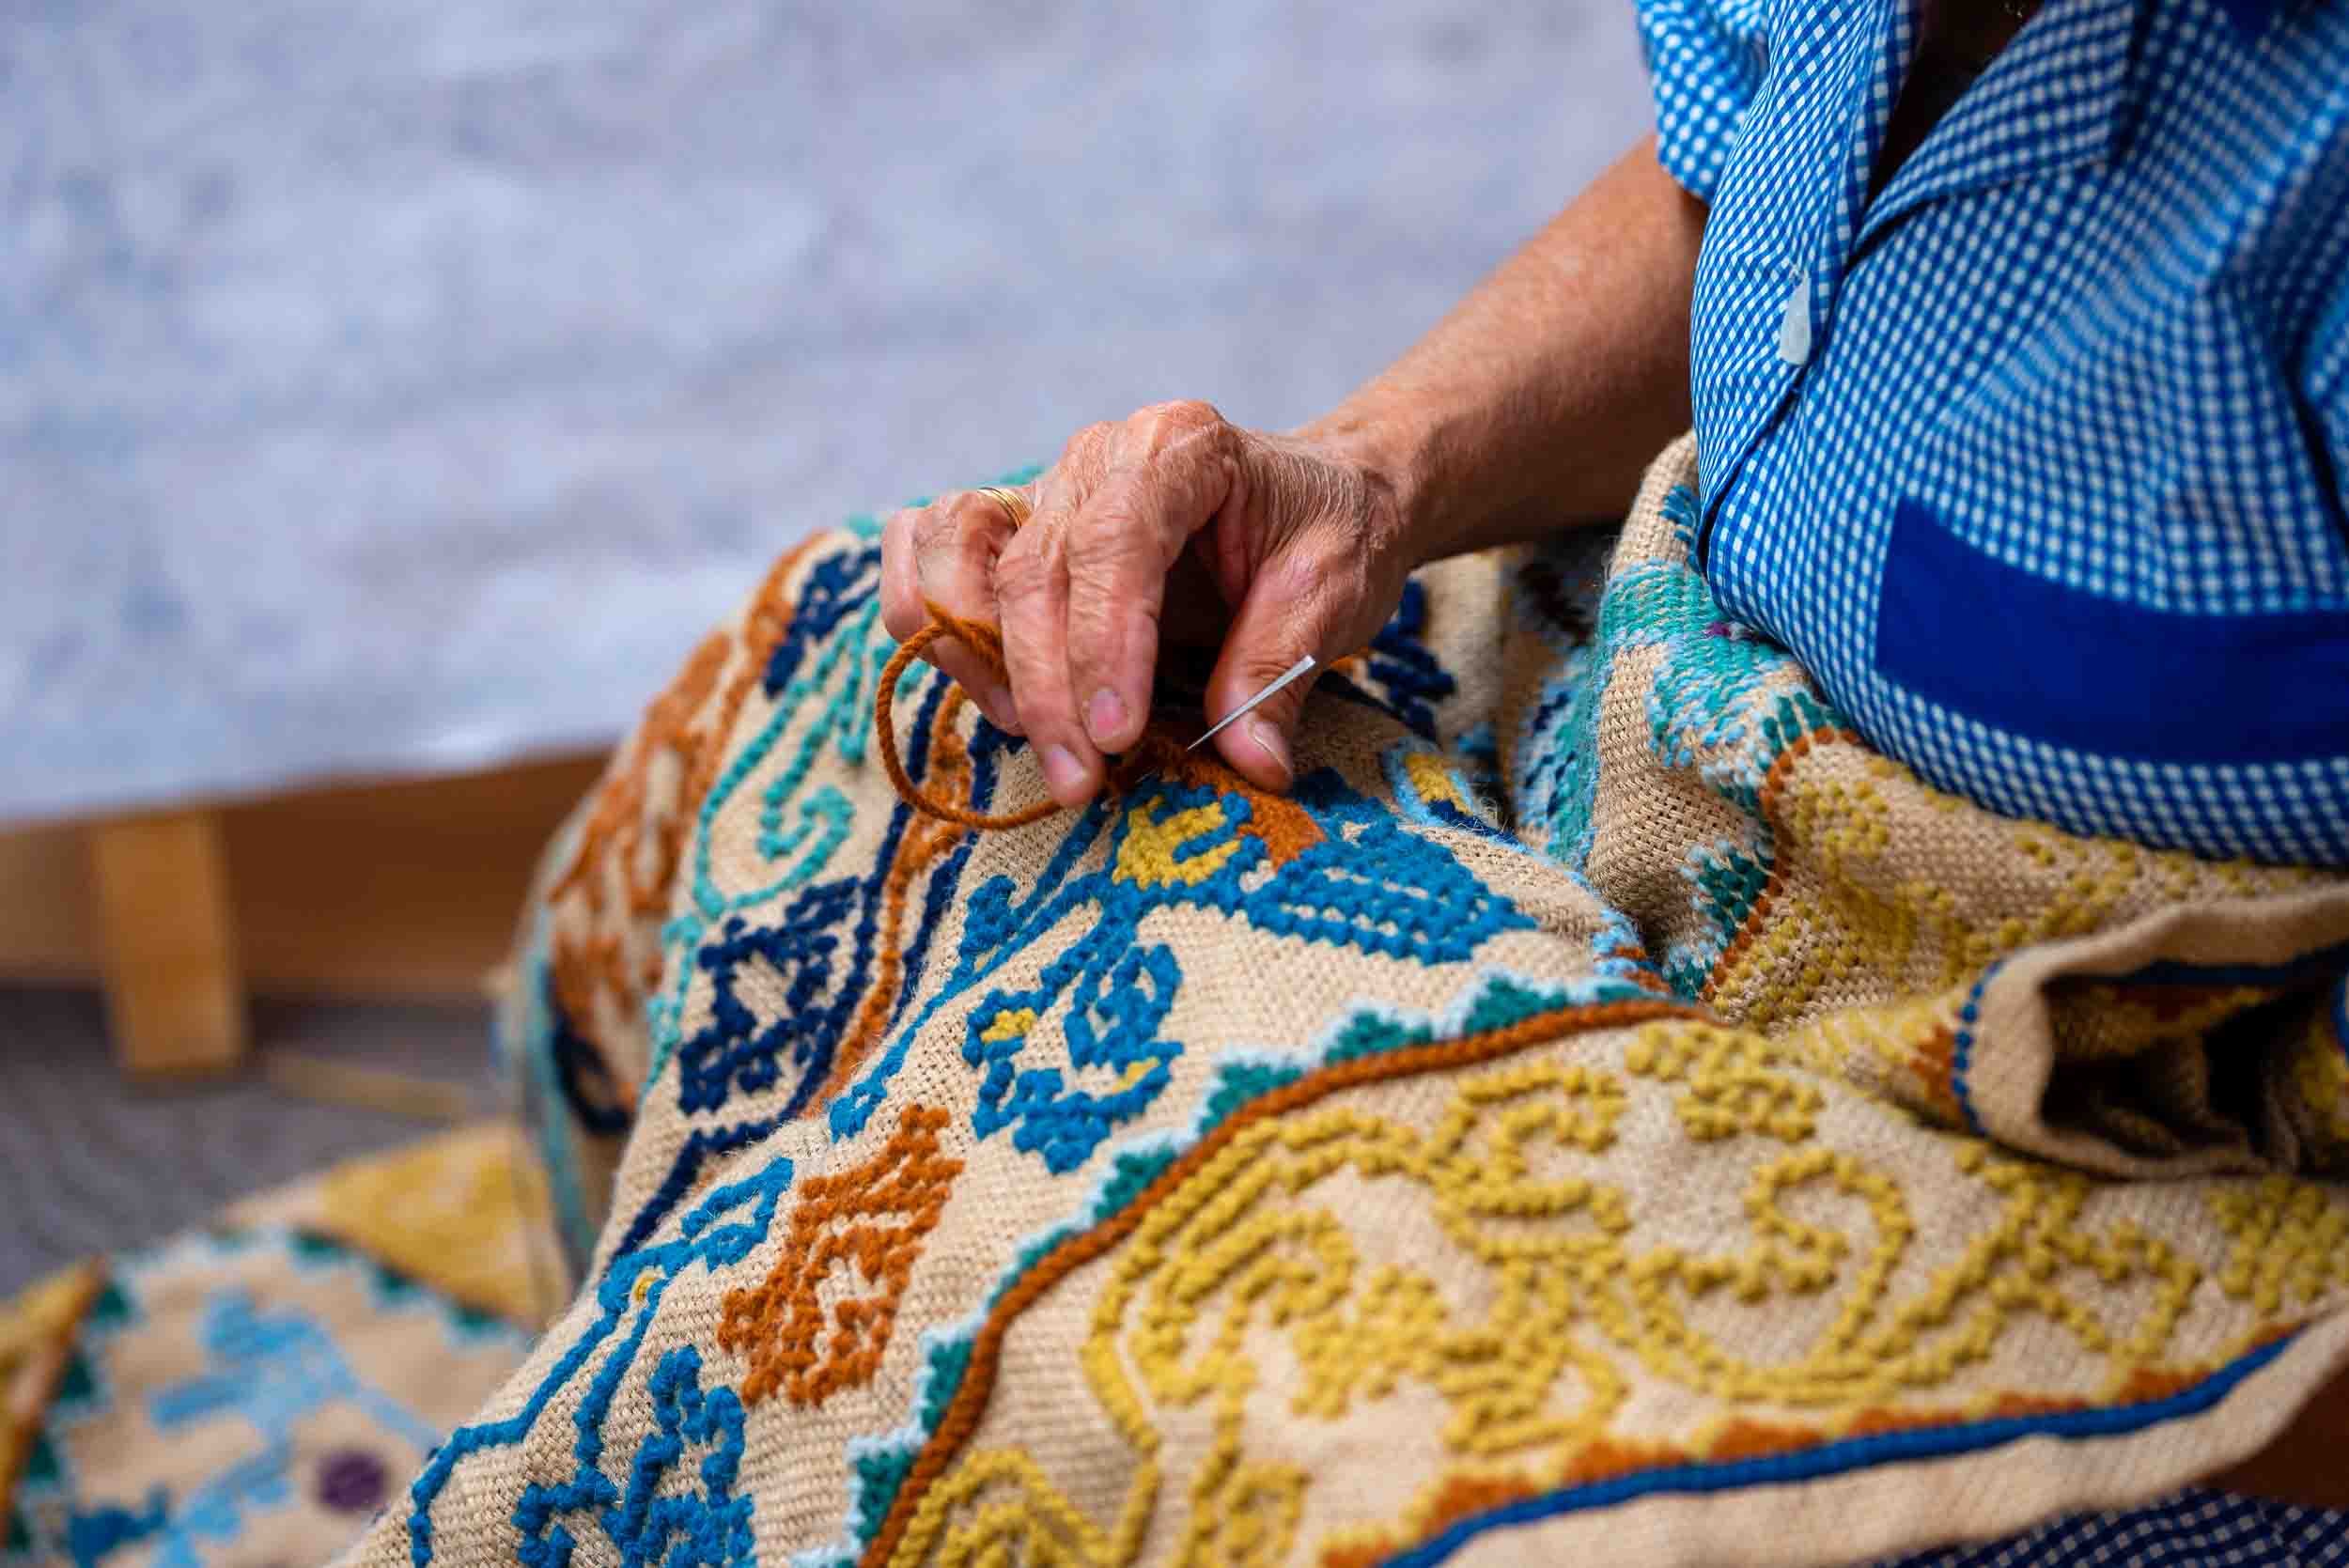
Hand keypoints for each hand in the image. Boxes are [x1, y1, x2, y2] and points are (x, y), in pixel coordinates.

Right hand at [879, 400, 1413, 806]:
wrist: (1323, 497)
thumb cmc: (1328, 536)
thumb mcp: (1333, 595)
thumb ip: (1278, 671)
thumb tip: (1248, 762)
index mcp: (1178, 448)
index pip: (1114, 541)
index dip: (1103, 644)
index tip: (1115, 736)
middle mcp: (1095, 456)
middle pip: (1030, 566)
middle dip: (1045, 688)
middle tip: (1080, 781)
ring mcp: (1043, 486)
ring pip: (953, 549)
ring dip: (973, 655)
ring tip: (1036, 737)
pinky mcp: (1012, 527)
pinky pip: (927, 551)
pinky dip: (936, 621)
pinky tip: (994, 690)